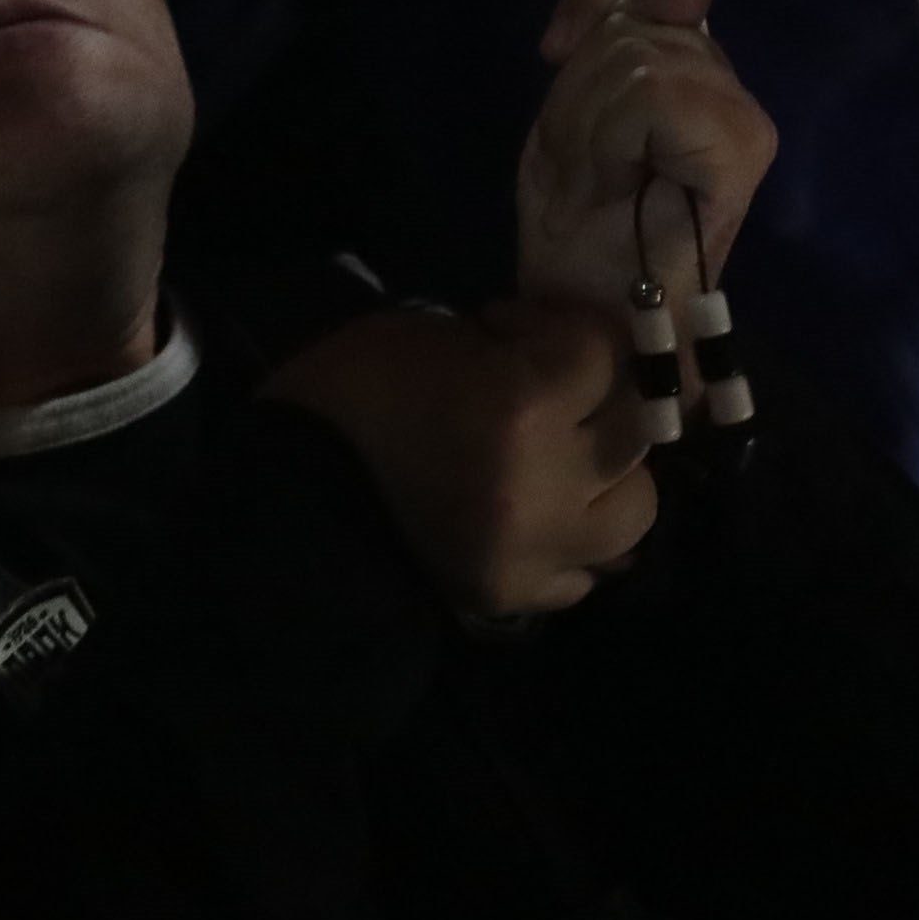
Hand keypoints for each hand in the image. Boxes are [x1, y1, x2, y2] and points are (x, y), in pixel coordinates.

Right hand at [261, 300, 660, 618]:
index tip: (511, 325)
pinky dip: (574, 539)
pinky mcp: (516, 594)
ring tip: (562, 459)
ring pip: (634, 511)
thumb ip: (510, 342)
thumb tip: (552, 348)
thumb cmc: (348, 394)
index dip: (558, 325)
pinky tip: (538, 513)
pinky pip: (584, 573)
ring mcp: (539, 550)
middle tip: (550, 386)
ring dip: (608, 477)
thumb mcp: (430, 333)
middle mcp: (550, 484)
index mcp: (522, 406)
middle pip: (635, 430)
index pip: (603, 350)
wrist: (283, 497)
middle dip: (596, 396)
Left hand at [515, 0, 776, 319]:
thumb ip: (621, 23)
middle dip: (582, 89)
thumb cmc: (577, 219)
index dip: (594, 2)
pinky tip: (621, 182)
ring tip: (600, 178)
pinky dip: (614, 138)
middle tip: (586, 159)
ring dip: (591, 123)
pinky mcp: (743, 147)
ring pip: (639, 59)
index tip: (553, 53)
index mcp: (691, 63)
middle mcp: (730, 83)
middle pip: (636, 21)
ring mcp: (744, 118)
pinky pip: (656, 96)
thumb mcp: (574, 100)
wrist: (582, 312)